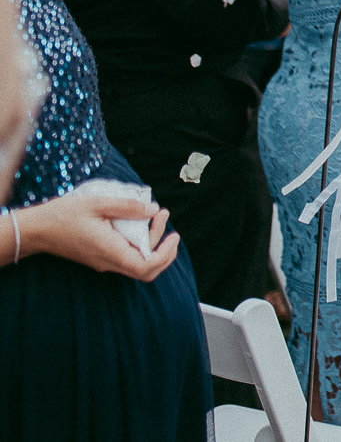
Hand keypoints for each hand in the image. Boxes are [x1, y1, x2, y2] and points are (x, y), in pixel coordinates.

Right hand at [18, 193, 180, 281]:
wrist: (35, 230)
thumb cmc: (62, 215)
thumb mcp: (97, 203)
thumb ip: (127, 206)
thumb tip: (153, 209)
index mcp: (109, 250)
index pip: (146, 268)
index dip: (166, 255)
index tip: (174, 235)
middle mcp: (108, 262)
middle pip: (146, 268)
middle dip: (163, 245)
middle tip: (163, 215)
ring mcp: (103, 262)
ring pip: (137, 262)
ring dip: (152, 242)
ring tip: (155, 214)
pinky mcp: (99, 257)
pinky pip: (126, 256)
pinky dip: (139, 243)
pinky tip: (139, 222)